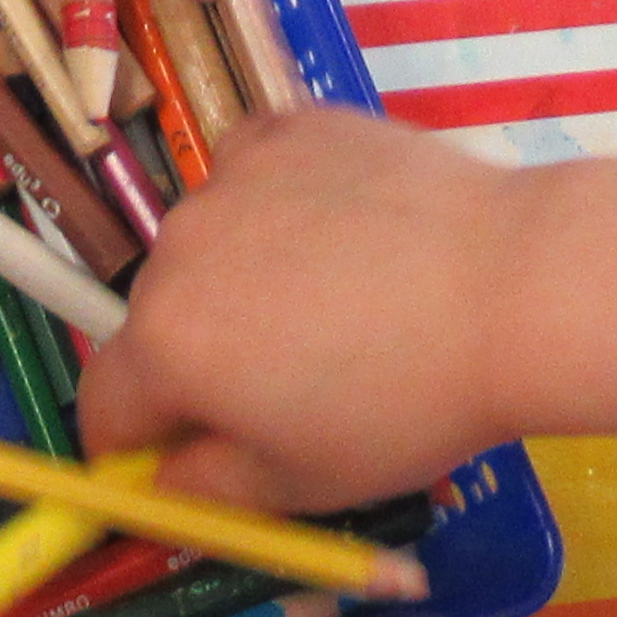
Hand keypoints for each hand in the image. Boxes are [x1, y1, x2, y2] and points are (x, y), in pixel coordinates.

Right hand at [71, 107, 554, 511]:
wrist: (512, 286)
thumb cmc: (405, 404)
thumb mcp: (301, 485)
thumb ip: (204, 492)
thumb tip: (161, 476)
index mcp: (167, 343)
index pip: (104, 406)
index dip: (141, 444)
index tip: (199, 452)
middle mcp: (176, 246)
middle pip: (156, 320)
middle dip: (202, 357)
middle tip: (295, 382)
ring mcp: (231, 173)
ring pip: (208, 245)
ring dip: (241, 278)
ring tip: (342, 300)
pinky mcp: (287, 124)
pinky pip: (255, 177)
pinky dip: (281, 206)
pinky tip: (351, 232)